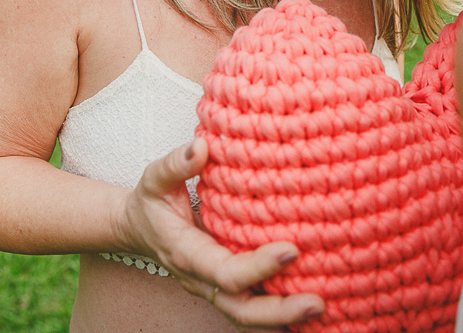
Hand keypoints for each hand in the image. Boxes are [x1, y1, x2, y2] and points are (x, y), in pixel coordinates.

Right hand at [121, 137, 324, 331]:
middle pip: (241, 309)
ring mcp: (215, 290)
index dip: (258, 266)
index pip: (225, 271)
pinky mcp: (228, 289)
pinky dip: (282, 312)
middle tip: (318, 301)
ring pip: (249, 315)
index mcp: (187, 255)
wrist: (138, 230)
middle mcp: (203, 280)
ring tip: (324, 307)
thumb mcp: (155, 179)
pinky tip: (314, 302)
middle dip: (280, 310)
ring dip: (286, 317)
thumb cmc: (152, 202)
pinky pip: (255, 307)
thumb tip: (201, 147)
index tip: (292, 249)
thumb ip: (175, 164)